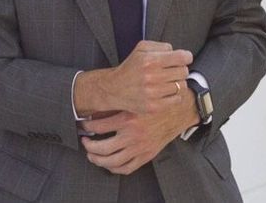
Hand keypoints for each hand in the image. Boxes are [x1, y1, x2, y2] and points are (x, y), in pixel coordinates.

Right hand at [74, 41, 192, 116]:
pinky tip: (166, 91)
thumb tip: (177, 52)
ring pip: (182, 86)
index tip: (184, 59)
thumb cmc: (130, 68)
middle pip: (184, 72)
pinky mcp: (154, 106)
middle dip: (180, 69)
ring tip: (167, 81)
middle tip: (171, 71)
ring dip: (177, 83)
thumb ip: (162, 46)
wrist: (113, 89)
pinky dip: (174, 95)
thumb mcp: (142, 48)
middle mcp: (152, 77)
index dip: (186, 57)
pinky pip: (177, 99)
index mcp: (150, 61)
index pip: (182, 57)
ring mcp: (153, 93)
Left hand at [80, 87, 197, 174]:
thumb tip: (99, 106)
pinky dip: (114, 169)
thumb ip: (120, 101)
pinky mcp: (147, 155)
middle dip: (88, 146)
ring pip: (111, 161)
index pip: (98, 126)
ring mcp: (140, 147)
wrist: (181, 109)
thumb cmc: (159, 101)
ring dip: (98, 159)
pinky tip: (110, 164)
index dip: (87, 126)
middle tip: (85, 142)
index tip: (84, 125)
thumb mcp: (138, 97)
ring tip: (92, 154)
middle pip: (101, 148)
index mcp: (128, 118)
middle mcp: (133, 135)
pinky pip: (126, 168)